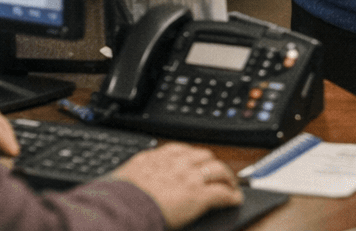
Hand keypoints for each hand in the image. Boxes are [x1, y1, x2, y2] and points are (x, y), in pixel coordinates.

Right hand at [111, 143, 242, 228]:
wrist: (124, 206)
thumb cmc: (119, 197)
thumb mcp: (125, 178)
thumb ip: (135, 175)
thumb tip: (131, 181)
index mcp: (155, 158)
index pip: (180, 149)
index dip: (192, 156)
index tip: (195, 160)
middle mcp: (175, 164)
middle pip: (203, 155)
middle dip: (212, 162)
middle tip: (217, 170)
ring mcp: (189, 178)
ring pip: (217, 169)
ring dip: (226, 176)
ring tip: (231, 183)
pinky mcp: (199, 196)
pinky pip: (222, 193)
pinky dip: (231, 195)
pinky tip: (235, 199)